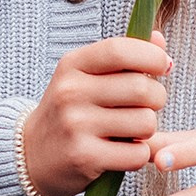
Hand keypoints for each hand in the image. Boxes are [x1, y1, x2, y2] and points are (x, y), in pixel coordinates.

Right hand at [20, 31, 169, 195]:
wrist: (33, 156)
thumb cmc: (70, 111)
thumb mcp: (86, 77)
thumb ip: (123, 57)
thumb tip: (159, 39)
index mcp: (72, 65)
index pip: (119, 50)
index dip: (151, 56)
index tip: (163, 66)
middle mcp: (71, 92)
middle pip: (142, 88)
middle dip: (157, 98)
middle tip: (147, 106)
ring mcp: (76, 125)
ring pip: (145, 123)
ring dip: (147, 130)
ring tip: (130, 130)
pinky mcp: (84, 157)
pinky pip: (137, 153)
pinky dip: (138, 154)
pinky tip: (121, 151)